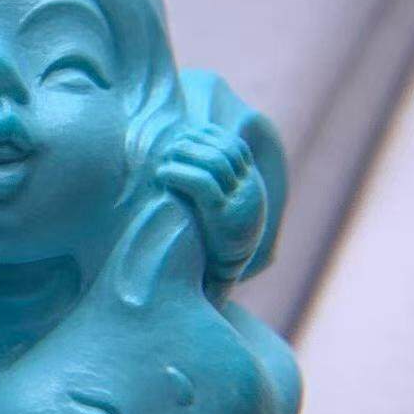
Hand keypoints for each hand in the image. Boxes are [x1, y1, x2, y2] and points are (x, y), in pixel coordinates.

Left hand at [155, 122, 268, 287]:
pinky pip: (203, 186)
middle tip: (169, 147)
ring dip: (184, 155)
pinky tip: (162, 175)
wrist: (221, 278)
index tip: (183, 135)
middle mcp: (251, 191)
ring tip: (163, 160)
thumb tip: (188, 157)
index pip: (235, 146)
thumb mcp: (219, 209)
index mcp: (251, 186)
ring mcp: (240, 204)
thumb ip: (213, 185)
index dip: (209, 136)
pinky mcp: (224, 219)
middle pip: (224, 151)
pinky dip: (180, 174)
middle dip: (193, 144)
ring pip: (214, 163)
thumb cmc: (210, 240)